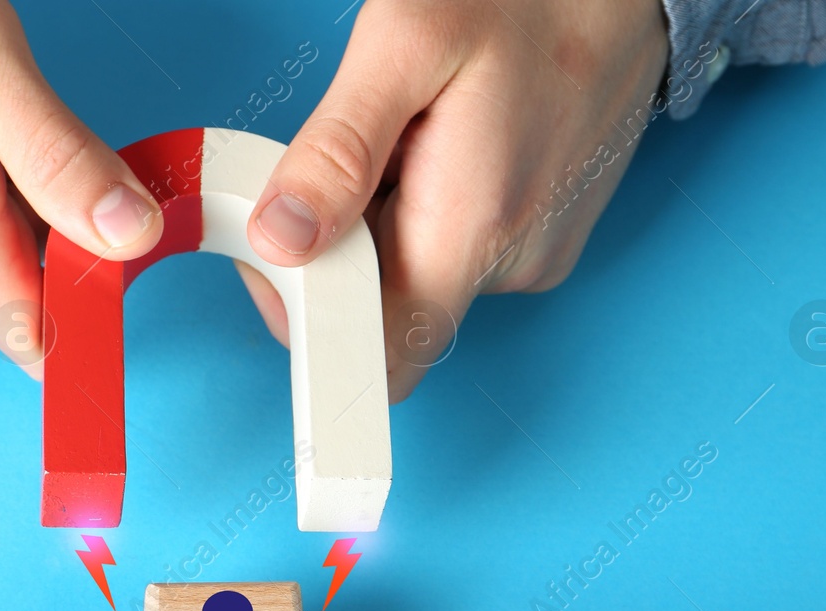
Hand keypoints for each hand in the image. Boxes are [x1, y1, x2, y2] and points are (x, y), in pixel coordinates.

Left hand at [236, 0, 669, 399]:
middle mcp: (512, 263)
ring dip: (388, 222)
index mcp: (473, 228)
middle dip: (345, 250)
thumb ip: (339, 150)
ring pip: (418, 278)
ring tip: (417, 136)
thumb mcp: (406, 40)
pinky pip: (457, 253)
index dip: (316, 325)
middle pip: (387, 313)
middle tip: (353, 160)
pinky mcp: (544, 241)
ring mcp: (535, 257)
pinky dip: (430, 212)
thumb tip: (281, 240)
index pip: (381, 356)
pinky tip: (448, 148)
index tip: (286, 260)